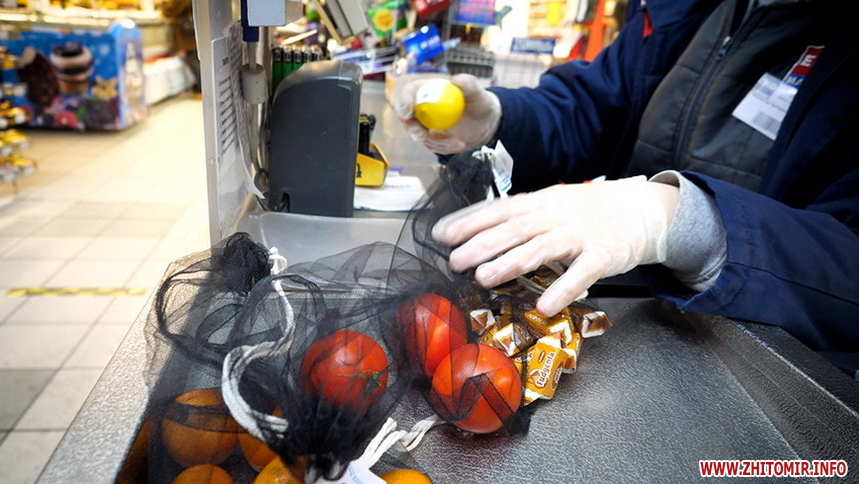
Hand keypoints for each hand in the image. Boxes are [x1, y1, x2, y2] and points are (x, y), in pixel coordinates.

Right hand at [395, 74, 501, 153]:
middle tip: (424, 135)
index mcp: (427, 90)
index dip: (404, 102)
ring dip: (436, 142)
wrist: (484, 122)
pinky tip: (460, 144)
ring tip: (457, 141)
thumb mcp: (477, 91)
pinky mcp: (431, 139)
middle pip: (406, 118)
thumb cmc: (478, 102)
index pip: (409, 93)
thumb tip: (456, 81)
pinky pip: (431, 146)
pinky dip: (444, 147)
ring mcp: (425, 124)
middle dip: (412, 129)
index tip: (408, 113)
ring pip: (419, 136)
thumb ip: (468, 83)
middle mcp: (421, 107)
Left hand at [431, 178, 678, 315]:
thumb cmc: (585, 212)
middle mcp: (556, 215)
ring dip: (511, 263)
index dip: (470, 221)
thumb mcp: (549, 205)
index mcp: (539, 203)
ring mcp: (580, 235)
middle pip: (514, 229)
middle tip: (455, 261)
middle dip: (482, 244)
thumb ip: (514, 217)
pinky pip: (582, 274)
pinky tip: (544, 306)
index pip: (499, 209)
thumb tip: (469, 228)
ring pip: (541, 248)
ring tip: (484, 277)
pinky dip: (563, 289)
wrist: (640, 210)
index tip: (442, 235)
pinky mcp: (603, 256)